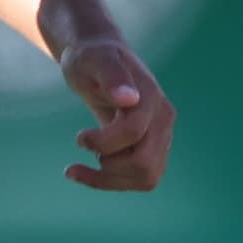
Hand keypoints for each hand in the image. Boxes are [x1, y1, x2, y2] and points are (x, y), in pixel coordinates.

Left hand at [59, 35, 175, 191]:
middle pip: (145, 164)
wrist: (99, 63)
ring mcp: (162, 137)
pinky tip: (85, 173)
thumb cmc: (91, 60)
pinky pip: (141, 180)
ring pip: (147, 178)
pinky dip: (112, 183)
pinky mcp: (154, 151)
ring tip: (80, 169)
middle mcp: (163, 119)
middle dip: (109, 165)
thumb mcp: (93, 60)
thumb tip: (129, 98)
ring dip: (110, 180)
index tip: (79, 137)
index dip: (102, 142)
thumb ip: (112, 75)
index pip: (134, 133)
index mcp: (151, 97)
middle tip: (84, 147)